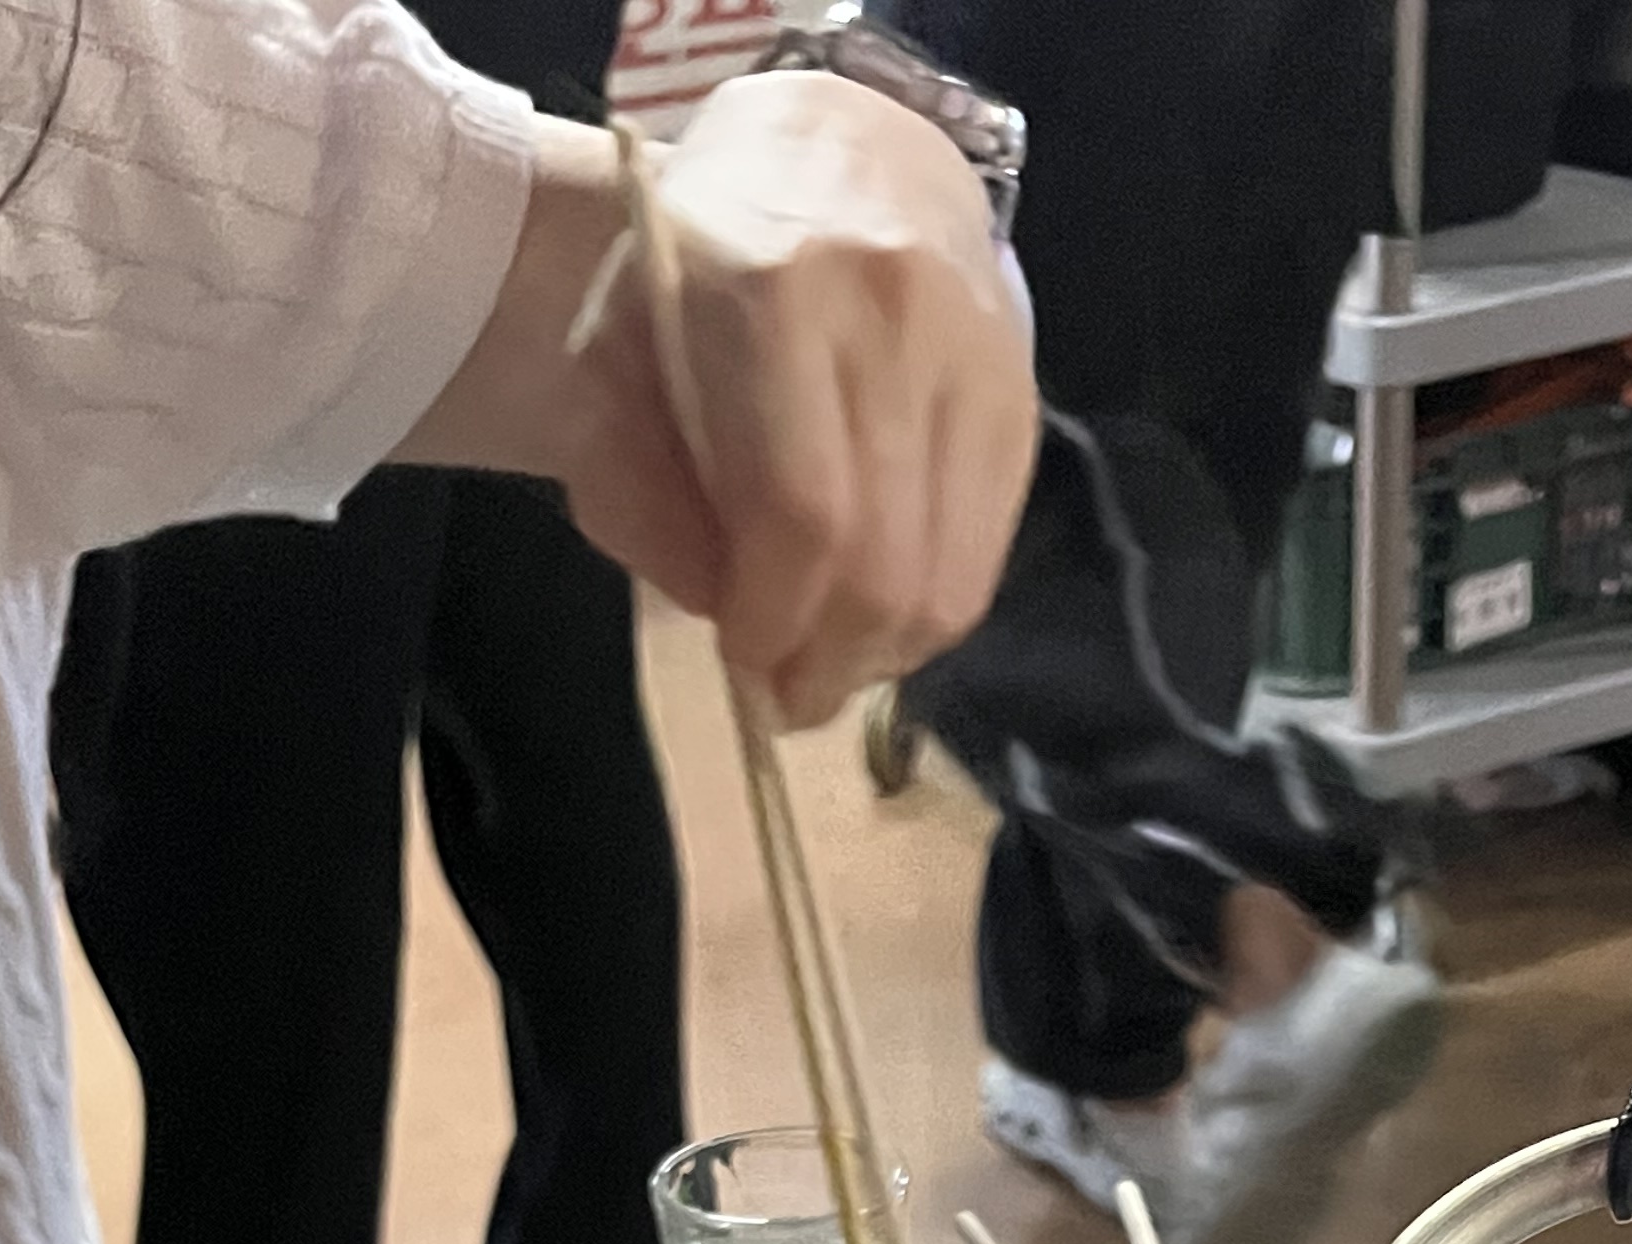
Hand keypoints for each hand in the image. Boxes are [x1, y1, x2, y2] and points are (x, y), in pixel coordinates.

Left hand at [565, 73, 1037, 726]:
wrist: (832, 158)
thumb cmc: (699, 274)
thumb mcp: (612, 360)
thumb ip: (633, 490)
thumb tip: (718, 614)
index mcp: (777, 294)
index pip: (803, 515)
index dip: (775, 621)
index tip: (742, 662)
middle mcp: (895, 317)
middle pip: (885, 565)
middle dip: (829, 662)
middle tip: (786, 696)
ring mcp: (974, 356)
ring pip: (947, 579)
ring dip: (882, 655)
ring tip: (828, 659)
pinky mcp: (1019, 396)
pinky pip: (985, 556)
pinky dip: (928, 614)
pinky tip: (877, 611)